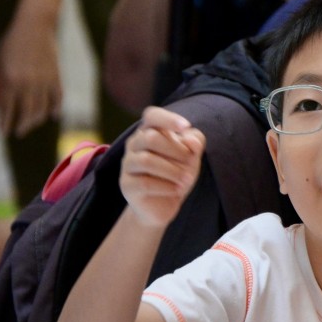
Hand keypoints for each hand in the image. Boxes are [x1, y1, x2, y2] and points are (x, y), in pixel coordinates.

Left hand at [0, 17, 61, 137]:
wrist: (35, 26)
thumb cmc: (12, 42)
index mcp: (11, 79)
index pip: (8, 109)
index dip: (5, 123)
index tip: (4, 132)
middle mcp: (28, 83)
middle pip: (27, 113)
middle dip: (22, 126)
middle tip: (19, 132)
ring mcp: (44, 80)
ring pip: (43, 109)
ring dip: (37, 120)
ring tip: (32, 124)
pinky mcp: (56, 76)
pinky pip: (58, 98)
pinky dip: (56, 108)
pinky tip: (54, 115)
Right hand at [120, 107, 204, 228]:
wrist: (163, 205)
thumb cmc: (177, 173)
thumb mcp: (191, 156)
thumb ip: (195, 142)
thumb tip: (191, 139)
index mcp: (150, 131)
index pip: (152, 115)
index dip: (168, 118)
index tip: (186, 126)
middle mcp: (134, 144)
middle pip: (150, 137)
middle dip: (176, 150)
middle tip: (191, 163)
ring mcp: (127, 165)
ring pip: (146, 160)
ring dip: (173, 170)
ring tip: (187, 180)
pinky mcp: (126, 185)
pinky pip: (144, 183)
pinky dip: (166, 187)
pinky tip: (177, 191)